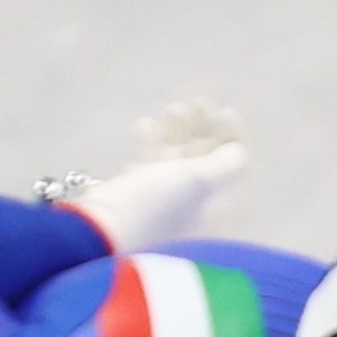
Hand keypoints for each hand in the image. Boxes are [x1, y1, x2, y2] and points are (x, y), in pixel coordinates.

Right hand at [65, 101, 249, 252]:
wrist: (98, 234)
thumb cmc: (155, 208)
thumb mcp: (198, 181)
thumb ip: (224, 165)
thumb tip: (238, 153)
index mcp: (216, 213)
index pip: (234, 172)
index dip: (233, 140)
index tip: (226, 112)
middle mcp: (194, 213)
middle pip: (206, 163)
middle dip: (203, 130)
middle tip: (196, 102)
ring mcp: (164, 208)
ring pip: (176, 162)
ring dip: (177, 132)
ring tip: (173, 108)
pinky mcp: (135, 203)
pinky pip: (149, 167)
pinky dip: (150, 144)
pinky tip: (144, 125)